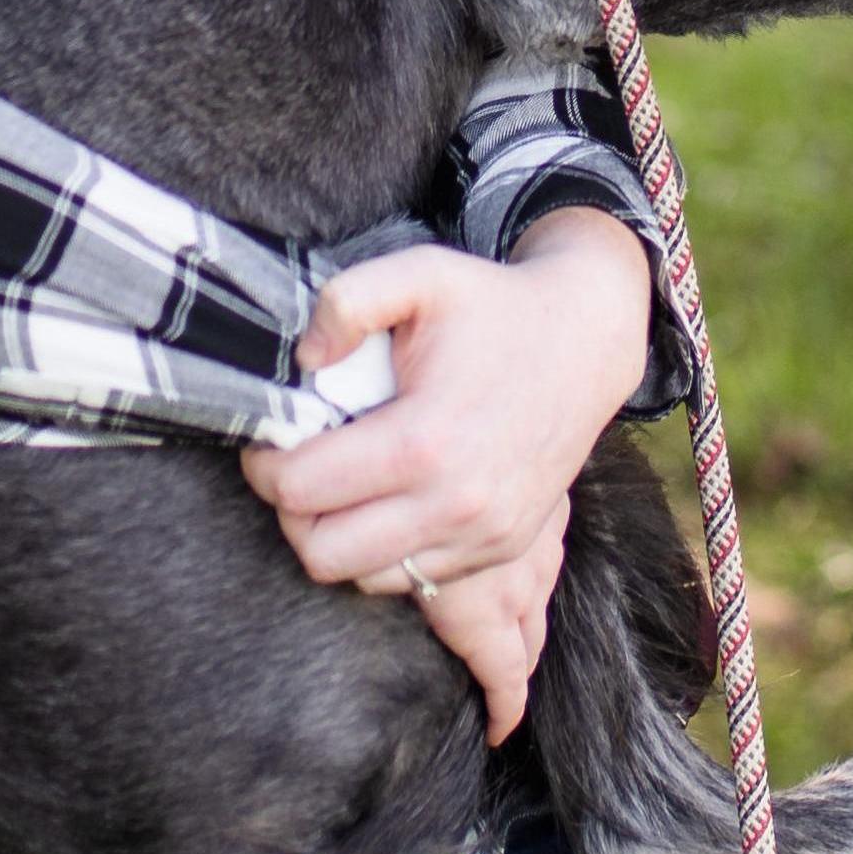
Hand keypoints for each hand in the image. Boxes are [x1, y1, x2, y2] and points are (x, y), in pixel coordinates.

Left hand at [238, 211, 656, 740]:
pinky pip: (414, 580)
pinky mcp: (500, 549)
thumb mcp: (421, 273)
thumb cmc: (495, 306)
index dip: (264, 466)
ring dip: (337, 537)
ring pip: (364, 579)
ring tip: (340, 486)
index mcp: (423, 440)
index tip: (268, 441)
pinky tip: (386, 500)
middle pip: (322, 553)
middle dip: (291, 512)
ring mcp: (482, 536)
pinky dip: (384, 551)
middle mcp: (454, 504)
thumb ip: (347, 301)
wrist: (588, 341)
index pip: (301, 490)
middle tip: (295, 469)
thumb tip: (303, 359)